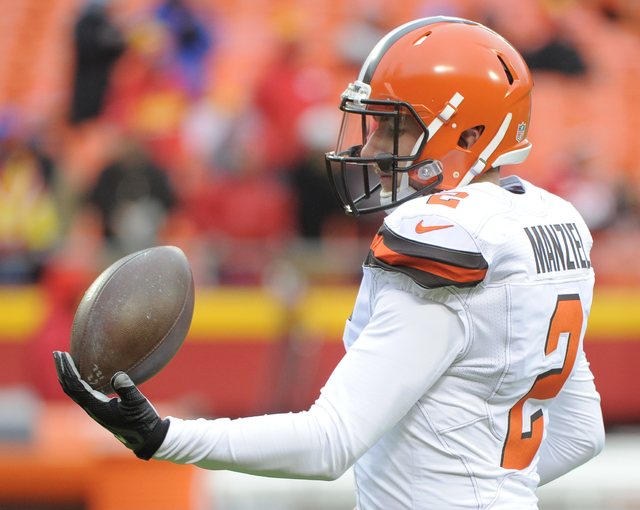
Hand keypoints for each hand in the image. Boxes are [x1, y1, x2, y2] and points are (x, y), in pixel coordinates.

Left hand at [53, 351, 168, 459]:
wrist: (145, 437)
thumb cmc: (142, 420)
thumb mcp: (137, 403)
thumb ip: (127, 389)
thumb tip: (117, 374)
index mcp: (95, 406)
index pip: (75, 386)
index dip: (67, 370)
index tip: (62, 355)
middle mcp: (91, 408)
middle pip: (69, 388)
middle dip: (62, 370)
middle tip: (57, 354)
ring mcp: (95, 409)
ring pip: (74, 391)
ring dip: (68, 376)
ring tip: (65, 361)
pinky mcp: (101, 408)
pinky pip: (83, 393)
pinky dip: (78, 381)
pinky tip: (83, 374)